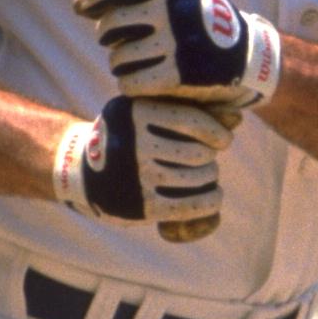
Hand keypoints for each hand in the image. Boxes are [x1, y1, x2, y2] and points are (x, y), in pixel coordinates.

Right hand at [53, 92, 235, 232]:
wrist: (81, 170)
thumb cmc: (127, 136)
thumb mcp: (145, 114)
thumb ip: (187, 112)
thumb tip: (237, 116)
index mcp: (136, 113)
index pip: (192, 121)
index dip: (216, 132)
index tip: (222, 141)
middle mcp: (135, 144)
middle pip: (199, 152)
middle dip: (209, 157)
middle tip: (204, 160)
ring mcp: (138, 176)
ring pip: (199, 178)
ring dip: (210, 178)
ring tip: (205, 176)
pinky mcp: (143, 207)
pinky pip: (192, 205)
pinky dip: (210, 201)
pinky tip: (212, 197)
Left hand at [75, 0, 281, 109]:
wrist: (247, 56)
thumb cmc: (200, 19)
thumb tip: (84, 2)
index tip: (81, 7)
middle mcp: (174, 9)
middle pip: (111, 24)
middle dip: (107, 34)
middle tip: (116, 40)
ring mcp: (177, 42)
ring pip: (117, 57)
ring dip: (119, 62)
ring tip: (132, 61)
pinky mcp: (179, 75)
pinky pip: (130, 82)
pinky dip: (130, 83)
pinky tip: (139, 80)